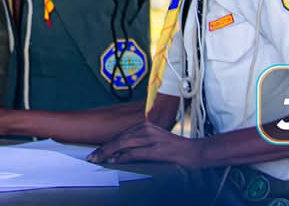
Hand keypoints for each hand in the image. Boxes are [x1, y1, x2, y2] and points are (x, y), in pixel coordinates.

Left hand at [87, 121, 201, 167]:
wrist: (196, 152)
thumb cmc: (176, 150)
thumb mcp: (155, 142)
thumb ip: (140, 144)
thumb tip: (121, 154)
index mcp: (145, 126)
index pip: (121, 135)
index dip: (107, 143)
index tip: (96, 151)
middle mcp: (147, 129)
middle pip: (120, 138)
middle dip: (104, 148)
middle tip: (92, 156)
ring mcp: (152, 138)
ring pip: (124, 144)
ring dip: (109, 152)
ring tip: (98, 159)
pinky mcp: (156, 149)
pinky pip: (135, 153)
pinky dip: (123, 157)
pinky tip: (115, 161)